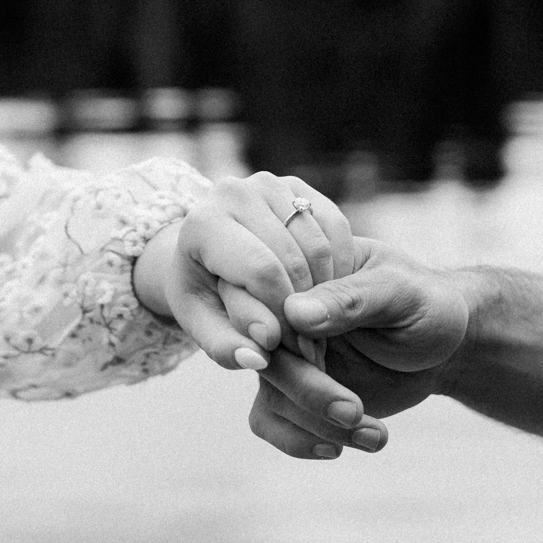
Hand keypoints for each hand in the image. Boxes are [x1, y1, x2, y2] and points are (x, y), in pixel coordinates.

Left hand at [134, 172, 351, 370]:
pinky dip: (339, 267)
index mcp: (203, 224)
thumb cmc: (204, 294)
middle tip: (309, 346)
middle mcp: (235, 192)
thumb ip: (227, 348)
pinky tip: (324, 294)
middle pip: (293, 259)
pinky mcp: (299, 186)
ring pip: (319, 246)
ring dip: (326, 292)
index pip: (262, 272)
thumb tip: (258, 359)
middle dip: (306, 310)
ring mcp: (270, 183)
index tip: (290, 349)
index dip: (284, 315)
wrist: (205, 253)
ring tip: (316, 326)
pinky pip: (336, 230)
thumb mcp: (205, 326)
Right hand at [248, 237, 469, 453]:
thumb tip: (295, 312)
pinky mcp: (290, 390)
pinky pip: (267, 420)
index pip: (259, 289)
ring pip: (269, 394)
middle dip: (306, 389)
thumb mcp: (401, 293)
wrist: (442, 347)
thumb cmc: (426, 305)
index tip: (311, 356)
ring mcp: (284, 352)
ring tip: (374, 433)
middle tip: (354, 410)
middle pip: (260, 351)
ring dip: (317, 424)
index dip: (270, 326)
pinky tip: (341, 446)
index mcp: (301, 266)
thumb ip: (352, 298)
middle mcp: (281, 309)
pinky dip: (301, 441)